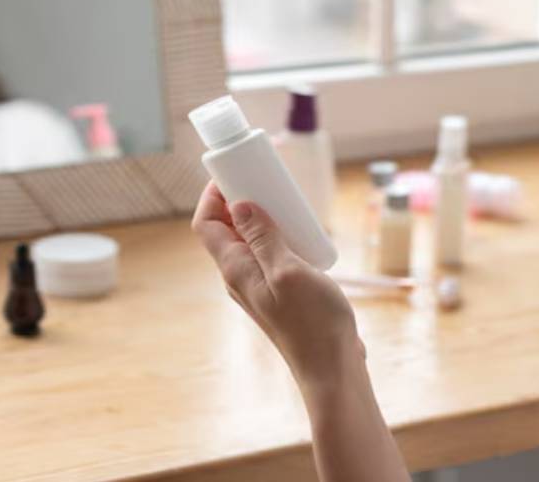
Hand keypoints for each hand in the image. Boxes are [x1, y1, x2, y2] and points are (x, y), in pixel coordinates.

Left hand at [191, 182, 362, 386]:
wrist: (332, 367)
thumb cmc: (313, 322)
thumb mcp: (288, 270)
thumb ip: (263, 238)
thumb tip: (238, 205)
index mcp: (235, 269)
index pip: (206, 224)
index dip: (213, 195)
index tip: (234, 171)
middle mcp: (241, 276)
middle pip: (226, 229)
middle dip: (240, 199)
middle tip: (266, 179)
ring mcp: (259, 285)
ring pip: (250, 241)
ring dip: (263, 217)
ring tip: (286, 200)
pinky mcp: (280, 292)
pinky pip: (270, 254)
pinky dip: (279, 235)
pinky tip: (302, 231)